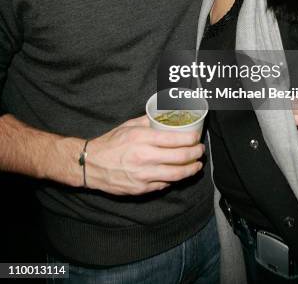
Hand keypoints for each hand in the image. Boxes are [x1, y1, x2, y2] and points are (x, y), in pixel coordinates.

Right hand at [84, 115, 204, 194]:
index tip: (197, 137)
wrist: (92, 165)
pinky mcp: (142, 189)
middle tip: (201, 151)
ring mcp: (144, 175)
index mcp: (142, 138)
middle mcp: (145, 157)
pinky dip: (175, 179)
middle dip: (196, 154)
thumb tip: (165, 113)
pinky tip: (180, 174)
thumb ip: (148, 120)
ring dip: (191, 169)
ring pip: (176, 174)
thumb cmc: (111, 143)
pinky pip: (164, 185)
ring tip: (197, 165)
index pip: (175, 139)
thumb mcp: (129, 125)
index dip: (191, 139)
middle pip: (180, 157)